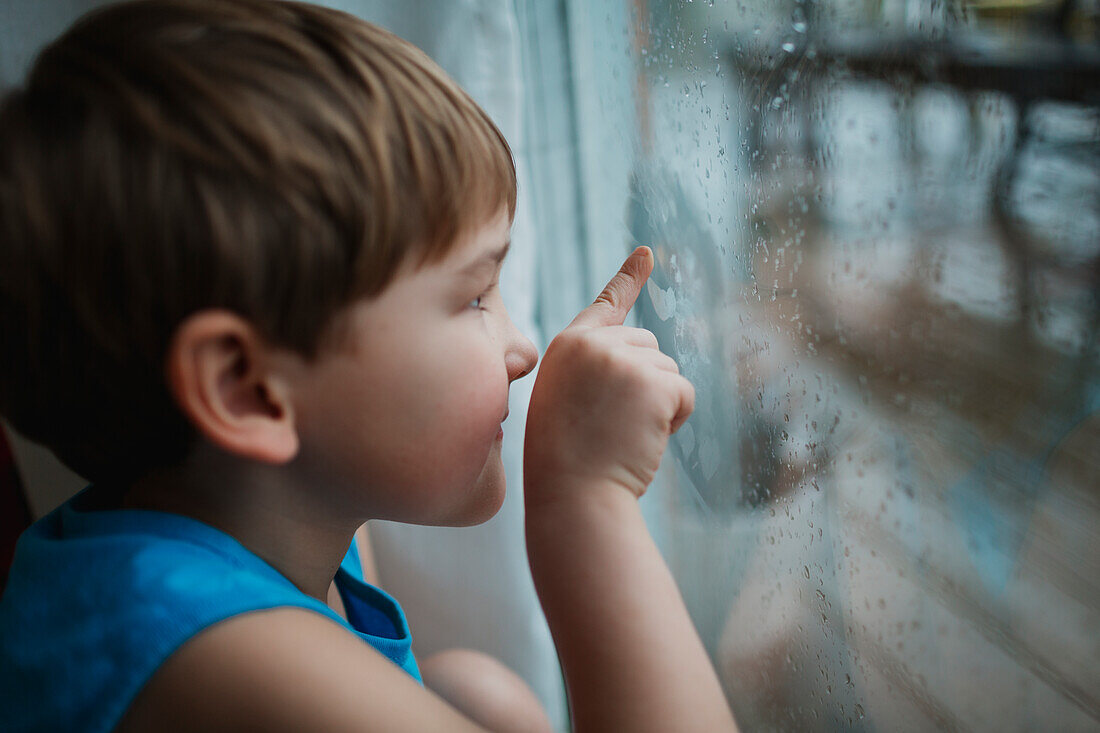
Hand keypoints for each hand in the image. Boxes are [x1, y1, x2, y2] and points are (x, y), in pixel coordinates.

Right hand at [524, 246, 694, 499]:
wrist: (573, 495)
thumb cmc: (568, 461)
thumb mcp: (565, 401)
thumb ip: (592, 371)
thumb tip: (642, 357)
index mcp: (567, 347)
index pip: (605, 305)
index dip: (628, 279)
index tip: (648, 253)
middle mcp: (593, 343)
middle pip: (649, 347)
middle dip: (646, 383)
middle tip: (614, 423)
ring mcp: (623, 359)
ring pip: (669, 371)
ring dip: (659, 405)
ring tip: (622, 434)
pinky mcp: (652, 380)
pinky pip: (685, 392)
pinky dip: (675, 418)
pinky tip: (644, 436)